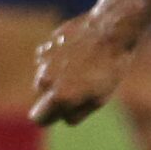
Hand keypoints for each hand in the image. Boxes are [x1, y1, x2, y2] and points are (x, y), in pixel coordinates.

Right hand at [29, 9, 137, 125]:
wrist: (110, 31)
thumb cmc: (110, 68)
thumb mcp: (100, 98)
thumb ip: (78, 112)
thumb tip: (64, 118)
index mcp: (59, 96)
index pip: (39, 118)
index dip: (49, 118)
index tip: (61, 113)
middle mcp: (45, 80)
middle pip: (44, 97)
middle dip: (58, 96)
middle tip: (84, 86)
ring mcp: (43, 62)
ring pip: (46, 79)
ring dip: (59, 78)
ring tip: (83, 68)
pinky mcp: (45, 48)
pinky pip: (48, 62)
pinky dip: (59, 61)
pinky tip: (77, 54)